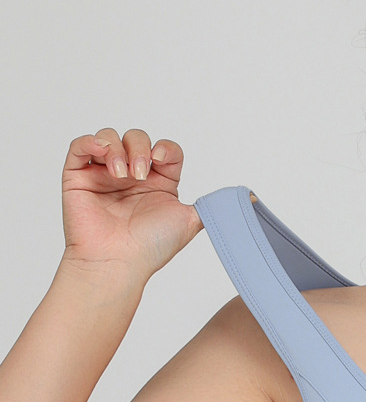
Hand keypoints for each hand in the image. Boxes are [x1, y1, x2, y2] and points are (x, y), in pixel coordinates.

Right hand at [60, 127, 202, 280]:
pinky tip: (104, 154)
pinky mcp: (78, 177)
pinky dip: (92, 141)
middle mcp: (131, 177)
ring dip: (118, 149)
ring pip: (110, 137)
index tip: (162, 162)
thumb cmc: (150, 247)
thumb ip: (213, 206)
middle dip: (140, 149)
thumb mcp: (191, 221)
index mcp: (158, 184)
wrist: (118, 263)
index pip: (165, 150)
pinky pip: (81, 145)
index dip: (165, 149)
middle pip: (136, 138)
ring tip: (122, 174)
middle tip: (140, 174)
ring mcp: (103, 176)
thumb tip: (250, 201)